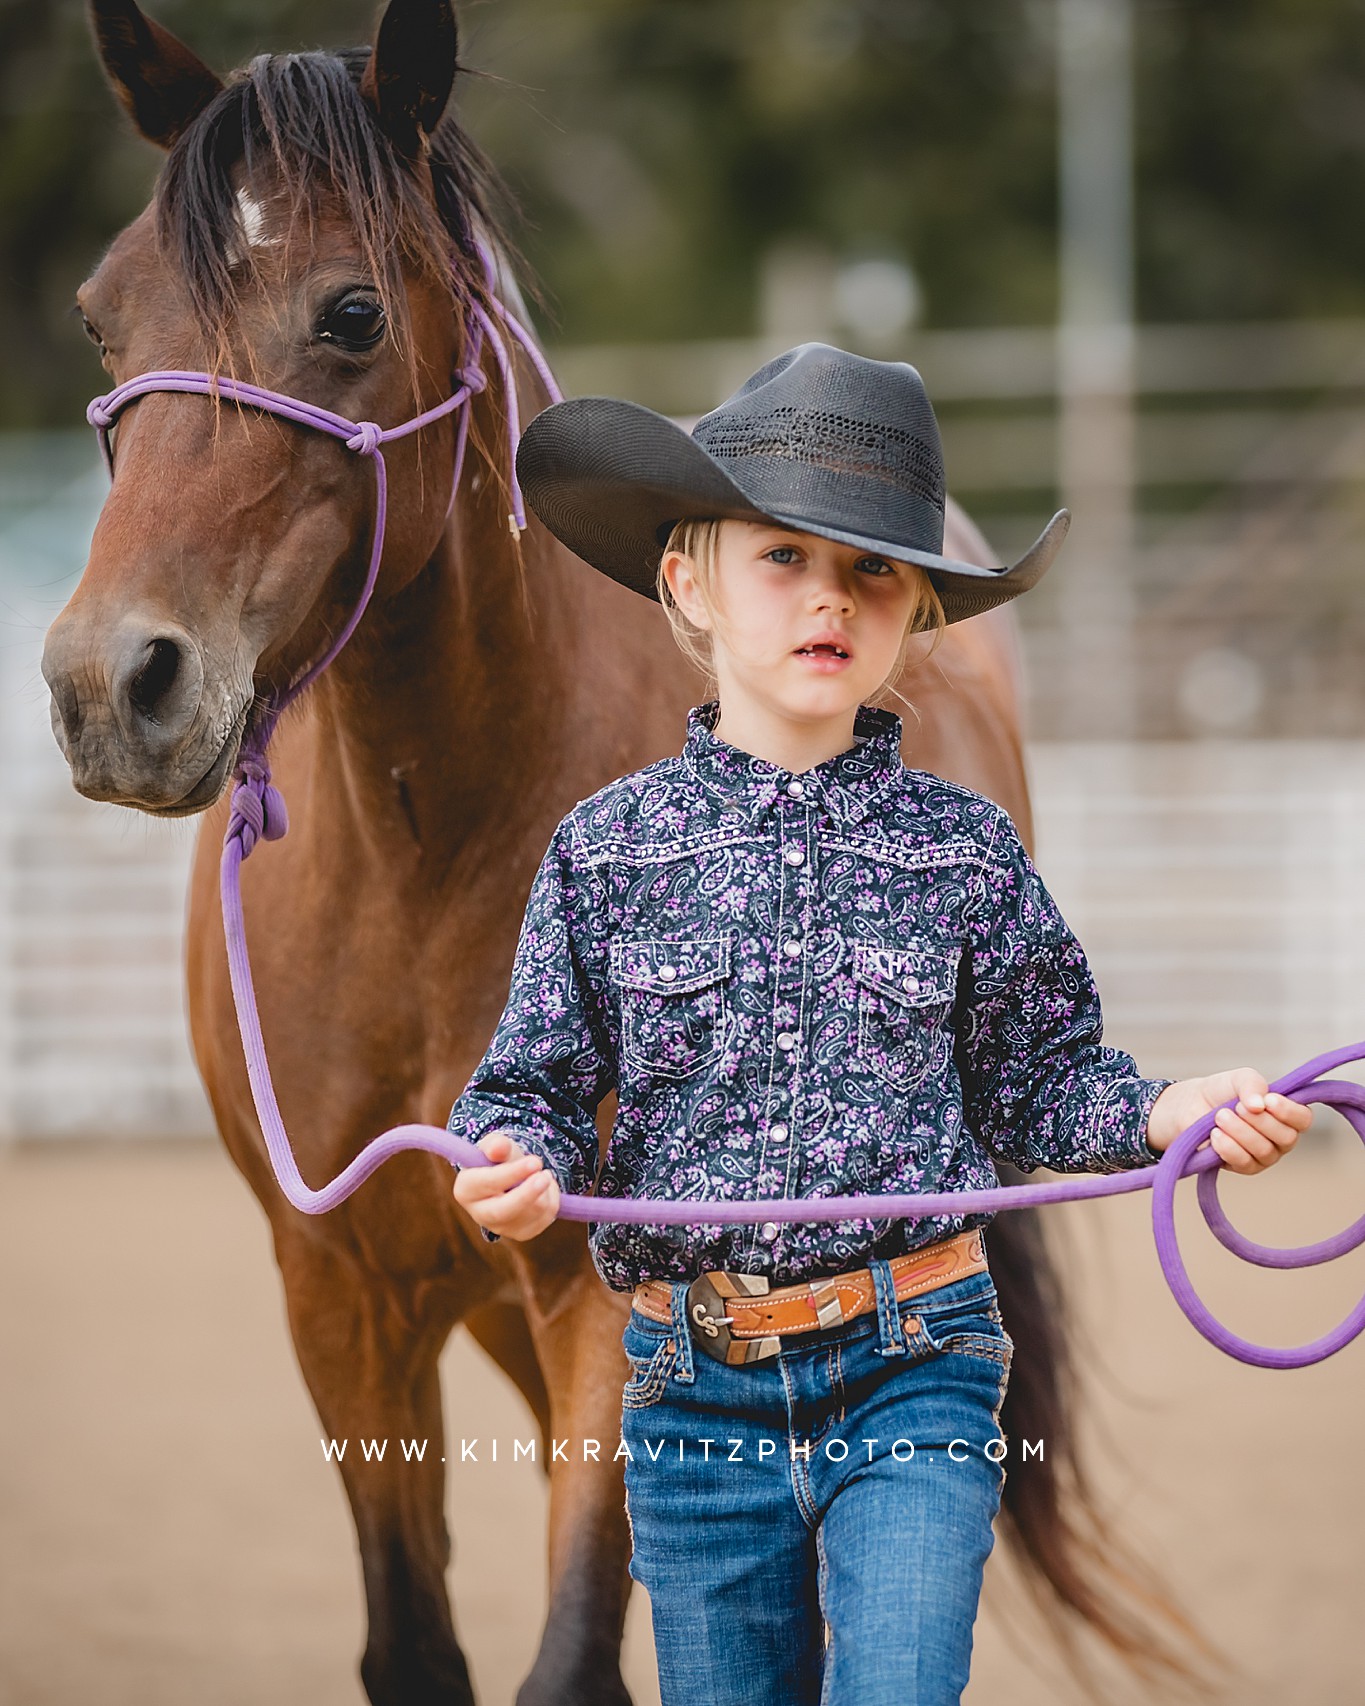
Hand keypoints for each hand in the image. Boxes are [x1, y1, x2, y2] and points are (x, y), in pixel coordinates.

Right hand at [452, 1131, 560, 1238]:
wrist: (510, 1178)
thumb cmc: (498, 1159)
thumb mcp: (496, 1146)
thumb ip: (497, 1145)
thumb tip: (499, 1147)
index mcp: (466, 1190)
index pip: (487, 1184)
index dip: (512, 1173)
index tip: (535, 1162)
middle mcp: (479, 1214)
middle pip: (503, 1211)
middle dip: (527, 1194)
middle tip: (545, 1175)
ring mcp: (501, 1227)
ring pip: (530, 1213)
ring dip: (544, 1189)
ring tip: (542, 1173)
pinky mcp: (521, 1233)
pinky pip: (544, 1219)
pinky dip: (551, 1199)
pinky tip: (545, 1188)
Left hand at [1145, 1069, 1311, 1173]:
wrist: (1189, 1106)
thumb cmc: (1221, 1091)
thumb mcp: (1238, 1078)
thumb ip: (1252, 1084)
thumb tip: (1258, 1104)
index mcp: (1286, 1114)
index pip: (1303, 1119)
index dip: (1289, 1112)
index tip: (1268, 1100)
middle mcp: (1281, 1137)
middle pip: (1286, 1137)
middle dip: (1259, 1121)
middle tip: (1236, 1107)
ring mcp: (1264, 1155)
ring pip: (1264, 1150)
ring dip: (1240, 1131)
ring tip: (1220, 1116)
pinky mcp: (1244, 1167)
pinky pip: (1244, 1163)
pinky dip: (1229, 1147)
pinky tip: (1215, 1135)